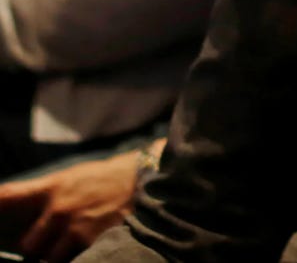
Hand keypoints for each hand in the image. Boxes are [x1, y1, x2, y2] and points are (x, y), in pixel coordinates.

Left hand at [0, 150, 138, 262]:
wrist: (146, 180)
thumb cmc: (106, 179)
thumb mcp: (72, 178)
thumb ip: (44, 195)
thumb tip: (15, 210)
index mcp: (51, 189)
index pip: (7, 197)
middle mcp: (58, 210)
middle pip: (28, 245)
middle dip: (38, 248)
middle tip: (51, 244)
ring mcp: (74, 229)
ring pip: (49, 260)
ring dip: (58, 257)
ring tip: (73, 246)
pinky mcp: (92, 243)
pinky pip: (74, 262)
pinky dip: (78, 258)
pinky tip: (87, 248)